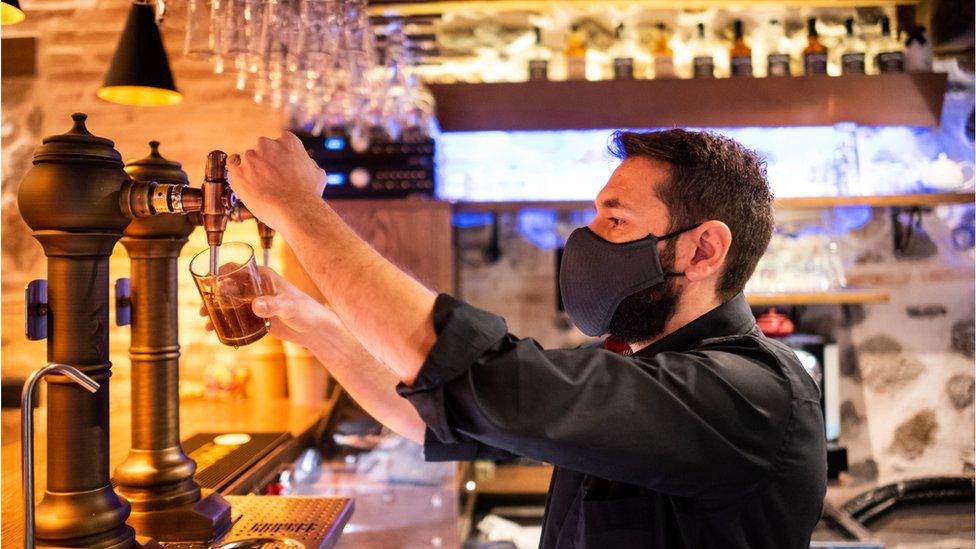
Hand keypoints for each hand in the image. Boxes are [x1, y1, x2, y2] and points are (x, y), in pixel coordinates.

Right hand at [200, 266, 337, 348]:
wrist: (314, 329)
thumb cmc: (306, 311)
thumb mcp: (288, 307)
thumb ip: (273, 305)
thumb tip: (256, 305)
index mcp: (263, 276)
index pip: (237, 269)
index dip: (220, 273)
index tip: (208, 281)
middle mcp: (257, 287)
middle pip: (228, 287)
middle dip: (213, 296)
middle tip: (203, 308)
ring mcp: (255, 302)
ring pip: (230, 303)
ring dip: (216, 311)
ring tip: (206, 322)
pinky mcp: (256, 316)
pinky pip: (236, 317)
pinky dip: (225, 322)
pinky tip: (216, 330)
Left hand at [227, 132, 325, 231]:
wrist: (296, 211)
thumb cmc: (310, 195)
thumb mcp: (318, 173)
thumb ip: (307, 163)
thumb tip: (305, 163)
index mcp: (288, 140)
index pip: (279, 143)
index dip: (279, 157)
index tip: (280, 168)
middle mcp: (267, 144)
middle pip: (262, 149)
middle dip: (265, 162)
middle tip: (271, 180)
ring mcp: (250, 157)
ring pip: (247, 160)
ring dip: (252, 170)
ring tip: (261, 188)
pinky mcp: (238, 171)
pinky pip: (232, 166)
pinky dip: (237, 173)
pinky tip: (244, 182)